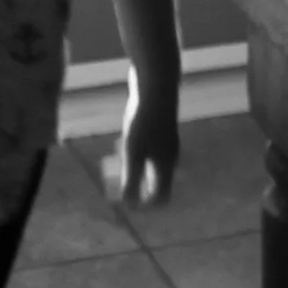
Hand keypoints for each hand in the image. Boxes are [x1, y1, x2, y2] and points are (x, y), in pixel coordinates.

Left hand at [103, 66, 180, 211]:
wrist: (155, 82)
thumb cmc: (144, 120)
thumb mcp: (132, 153)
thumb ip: (132, 180)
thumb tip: (129, 205)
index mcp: (166, 165)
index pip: (162, 197)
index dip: (145, 205)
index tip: (126, 202)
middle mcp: (170, 154)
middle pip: (157, 181)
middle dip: (138, 187)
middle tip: (117, 184)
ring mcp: (166, 137)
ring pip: (153, 163)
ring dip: (138, 169)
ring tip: (117, 163)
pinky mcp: (160, 123)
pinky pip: (150, 146)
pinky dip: (138, 151)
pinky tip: (124, 139)